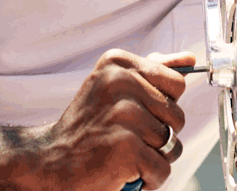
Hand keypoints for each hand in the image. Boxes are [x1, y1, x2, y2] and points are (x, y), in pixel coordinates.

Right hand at [29, 50, 193, 190]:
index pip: (176, 83)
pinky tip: (124, 171)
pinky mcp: (126, 148)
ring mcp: (124, 115)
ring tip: (123, 153)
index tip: (137, 112)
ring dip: (152, 157)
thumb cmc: (87, 126)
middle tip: (126, 137)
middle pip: (177, 115)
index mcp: (118, 64)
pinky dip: (149, 178)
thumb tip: (190, 59)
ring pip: (172, 143)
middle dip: (159, 134)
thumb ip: (152, 71)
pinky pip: (162, 168)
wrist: (47, 161)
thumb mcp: (114, 87)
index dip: (163, 105)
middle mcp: (120, 84)